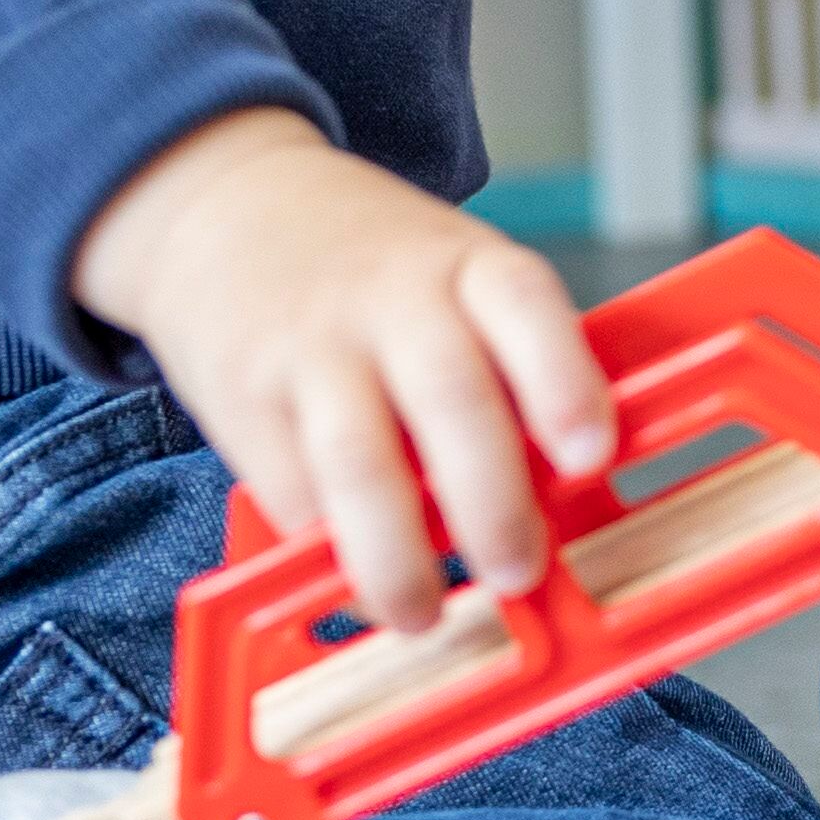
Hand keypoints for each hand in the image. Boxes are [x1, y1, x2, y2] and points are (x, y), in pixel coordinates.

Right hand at [67, 107, 614, 637]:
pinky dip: (329, 551)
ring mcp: (312, 349)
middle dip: (493, 502)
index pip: (525, 307)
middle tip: (519, 572)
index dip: (564, 384)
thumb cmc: (372, 268)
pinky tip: (357, 581)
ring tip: (423, 614)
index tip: (592, 458)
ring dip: (397, 556)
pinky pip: (291, 492)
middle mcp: (391, 300)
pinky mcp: (243, 400)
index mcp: (465, 264)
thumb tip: (557, 497)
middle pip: (451, 398)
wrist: (226, 206)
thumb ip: (504, 364)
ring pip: (358, 461)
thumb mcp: (452, 273)